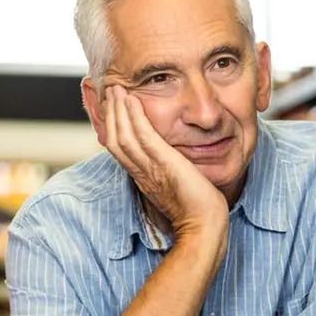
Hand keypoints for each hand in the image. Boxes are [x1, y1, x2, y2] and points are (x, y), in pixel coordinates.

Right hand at [101, 86, 226, 242]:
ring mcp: (150, 168)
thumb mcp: (177, 184)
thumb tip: (175, 160)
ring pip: (123, 136)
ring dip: (119, 110)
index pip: (120, 148)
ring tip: (117, 89)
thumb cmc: (197, 209)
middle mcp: (141, 172)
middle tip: (110, 91)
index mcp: (143, 176)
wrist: (204, 225)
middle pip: (114, 139)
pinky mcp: (164, 164)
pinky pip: (144, 136)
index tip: (114, 107)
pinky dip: (135, 117)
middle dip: (111, 113)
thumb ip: (170, 171)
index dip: (113, 127)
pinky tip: (133, 100)